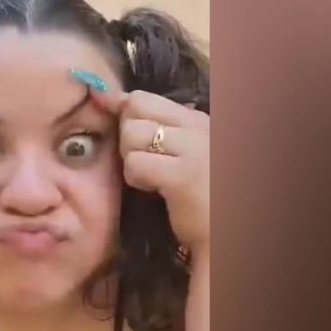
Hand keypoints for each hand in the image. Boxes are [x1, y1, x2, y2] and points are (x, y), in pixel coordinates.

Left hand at [93, 89, 210, 255]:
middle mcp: (198, 127)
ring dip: (131, 159)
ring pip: (131, 133)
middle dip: (127, 136)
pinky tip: (153, 190)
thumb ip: (153, 125)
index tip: (124, 135)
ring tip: (151, 178)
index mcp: (197, 120)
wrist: (223, 234)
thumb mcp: (183, 150)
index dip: (124, 113)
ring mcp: (194, 149)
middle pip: (134, 108)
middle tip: (145, 162)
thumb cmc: (200, 195)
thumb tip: (106, 96)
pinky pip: (135, 163)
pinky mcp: (183, 175)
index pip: (143, 97)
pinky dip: (136, 179)